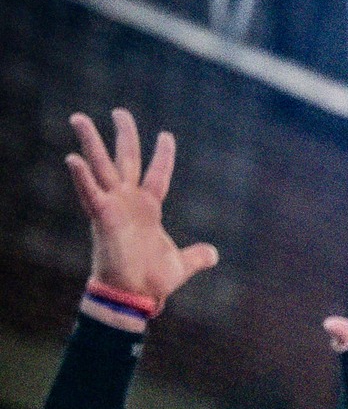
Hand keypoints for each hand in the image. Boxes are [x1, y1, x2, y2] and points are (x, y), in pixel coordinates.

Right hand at [64, 109, 219, 310]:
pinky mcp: (102, 218)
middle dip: (123, 135)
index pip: (157, 174)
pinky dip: (82, 177)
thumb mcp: (182, 264)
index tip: (166, 135)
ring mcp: (114, 207)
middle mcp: (129, 202)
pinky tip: (72, 158)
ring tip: (79, 117)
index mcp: (148, 208)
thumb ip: (197, 256)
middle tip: (119, 111)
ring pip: (102, 167)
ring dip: (90, 143)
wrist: (135, 297)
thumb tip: (213, 255)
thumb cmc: (152, 282)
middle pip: (126, 160)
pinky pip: (90, 193)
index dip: (162, 155)